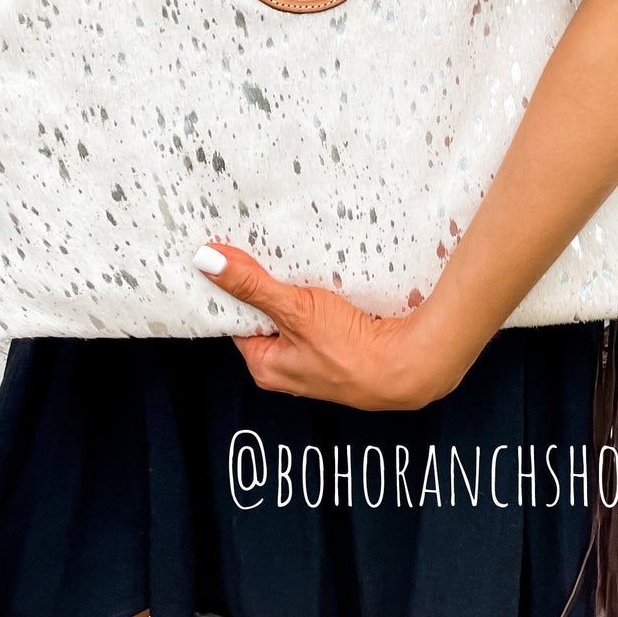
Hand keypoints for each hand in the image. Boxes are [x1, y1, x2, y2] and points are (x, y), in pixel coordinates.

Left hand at [192, 244, 468, 411]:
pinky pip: (322, 315)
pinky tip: (327, 277)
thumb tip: (207, 261)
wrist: (409, 366)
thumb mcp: (294, 311)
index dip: (232, 287)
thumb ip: (252, 285)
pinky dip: (322, 295)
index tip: (228, 256)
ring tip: (295, 258)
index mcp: (265, 365)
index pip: (236, 318)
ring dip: (297, 288)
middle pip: (266, 314)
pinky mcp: (342, 346)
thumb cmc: (350, 352)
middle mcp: (287, 367)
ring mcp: (316, 358)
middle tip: (262, 249)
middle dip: (266, 284)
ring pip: (296, 313)